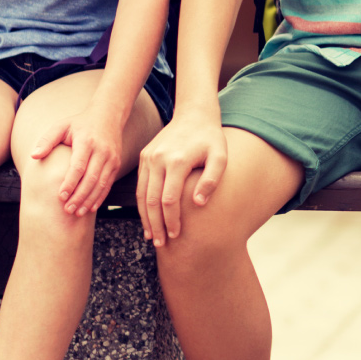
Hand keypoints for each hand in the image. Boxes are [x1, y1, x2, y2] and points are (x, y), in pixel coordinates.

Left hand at [29, 102, 128, 215]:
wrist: (108, 116)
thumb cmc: (80, 123)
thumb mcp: (62, 126)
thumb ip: (47, 140)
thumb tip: (34, 156)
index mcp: (87, 142)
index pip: (78, 166)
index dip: (70, 183)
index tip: (60, 196)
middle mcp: (102, 151)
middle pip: (91, 178)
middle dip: (79, 196)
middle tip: (67, 210)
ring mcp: (112, 159)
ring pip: (101, 184)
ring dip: (89, 200)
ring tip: (77, 212)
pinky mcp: (116, 164)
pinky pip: (108, 184)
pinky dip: (100, 197)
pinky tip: (91, 208)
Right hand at [134, 113, 227, 246]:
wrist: (194, 115)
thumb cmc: (211, 139)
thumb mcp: (220, 157)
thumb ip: (211, 180)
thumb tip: (198, 204)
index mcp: (177, 161)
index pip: (169, 199)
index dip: (171, 220)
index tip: (176, 235)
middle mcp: (157, 160)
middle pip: (151, 200)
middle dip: (155, 224)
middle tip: (160, 244)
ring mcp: (148, 158)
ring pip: (141, 194)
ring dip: (146, 217)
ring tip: (152, 236)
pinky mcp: (144, 157)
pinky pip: (140, 185)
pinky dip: (141, 204)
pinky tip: (147, 218)